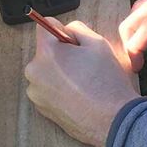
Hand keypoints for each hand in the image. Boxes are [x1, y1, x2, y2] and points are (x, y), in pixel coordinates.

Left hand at [24, 18, 140, 146]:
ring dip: (59, 72)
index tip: (73, 41)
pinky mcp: (41, 108)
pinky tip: (78, 95)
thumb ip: (77, 28)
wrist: (112, 121)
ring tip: (82, 83)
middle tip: (83, 65)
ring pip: (46, 71)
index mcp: (46, 53)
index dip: (61, 30)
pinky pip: (47, 89)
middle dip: (61, 53)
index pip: (44, 26)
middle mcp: (34, 72)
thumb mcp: (98, 43)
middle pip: (45, 51)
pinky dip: (58, 89)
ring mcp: (36, 93)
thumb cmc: (106, 82)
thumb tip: (66, 30)